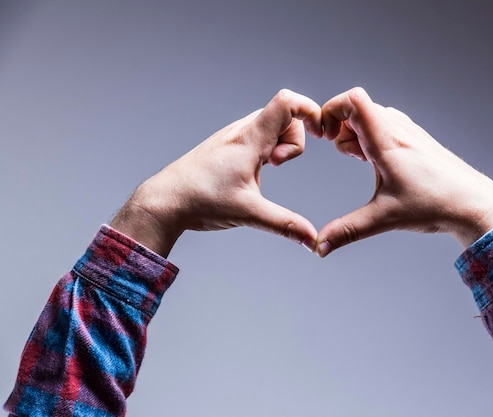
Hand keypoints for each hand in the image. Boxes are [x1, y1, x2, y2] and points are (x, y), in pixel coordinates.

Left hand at [110, 89, 322, 256]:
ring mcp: (234, 135)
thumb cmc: (200, 201)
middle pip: (286, 114)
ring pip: (272, 124)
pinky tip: (256, 169)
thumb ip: (285, 224)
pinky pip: (259, 133)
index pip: (287, 102)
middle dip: (295, 139)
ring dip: (281, 143)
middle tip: (278, 164)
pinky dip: (268, 147)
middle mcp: (242, 130)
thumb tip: (312, 239)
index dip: (311, 111)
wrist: (165, 200)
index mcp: (250, 139)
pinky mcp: (228, 145)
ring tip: (267, 167)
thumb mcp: (249, 214)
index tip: (320, 135)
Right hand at [317, 87, 492, 256]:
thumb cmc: (436, 205)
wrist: (474, 204)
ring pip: (370, 116)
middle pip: (356, 108)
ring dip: (356, 133)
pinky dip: (371, 137)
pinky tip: (375, 162)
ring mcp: (408, 131)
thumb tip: (321, 246)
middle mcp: (397, 128)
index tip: (326, 137)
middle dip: (340, 129)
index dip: (331, 110)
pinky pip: (384, 124)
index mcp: (387, 141)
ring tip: (360, 160)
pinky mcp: (415, 138)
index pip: (353, 99)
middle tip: (345, 156)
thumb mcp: (385, 218)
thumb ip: (348, 230)